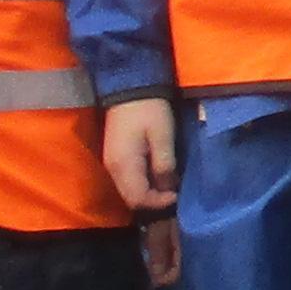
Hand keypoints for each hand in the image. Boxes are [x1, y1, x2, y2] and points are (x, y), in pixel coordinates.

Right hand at [102, 96, 178, 214]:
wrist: (129, 86)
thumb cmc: (149, 109)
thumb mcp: (162, 135)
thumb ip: (165, 165)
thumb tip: (170, 189)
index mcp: (124, 165)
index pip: (138, 199)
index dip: (159, 203)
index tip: (178, 195)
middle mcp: (113, 170)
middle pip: (132, 200)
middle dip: (154, 203)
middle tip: (174, 196)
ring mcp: (112, 165)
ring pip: (130, 193)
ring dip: (149, 196)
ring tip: (168, 189)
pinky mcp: (116, 159)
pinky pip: (128, 182)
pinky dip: (144, 186)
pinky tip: (157, 179)